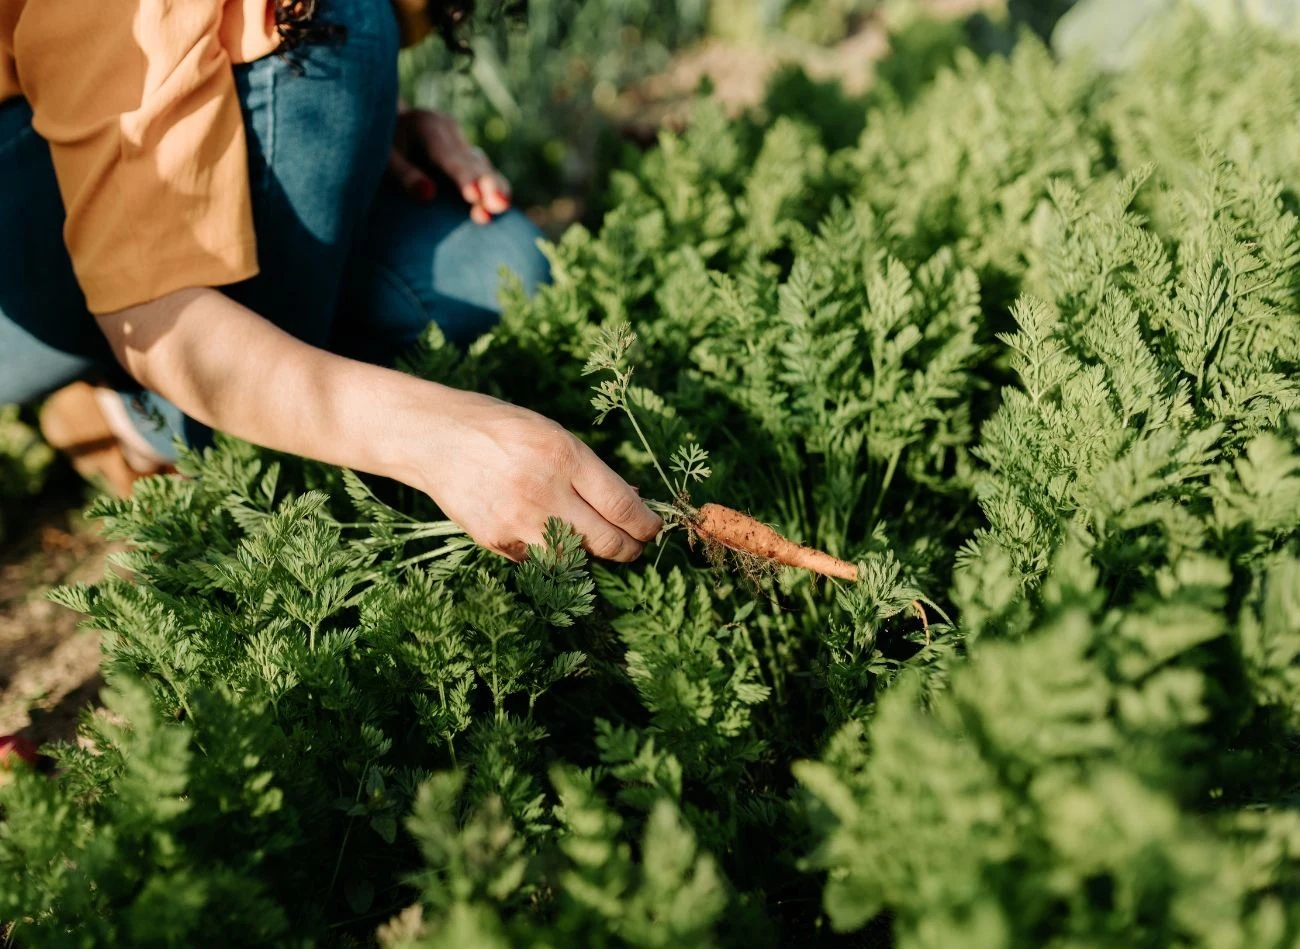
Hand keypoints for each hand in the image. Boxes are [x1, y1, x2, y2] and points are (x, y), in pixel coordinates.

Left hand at [389, 106, 511, 224]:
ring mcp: (460, 141)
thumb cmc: (379, 144)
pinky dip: (494, 187)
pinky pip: (482, 171)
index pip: (448, 156)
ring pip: (483, 166)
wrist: (385, 123)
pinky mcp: (466, 153)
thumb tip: (428, 195)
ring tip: (503, 207)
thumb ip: (404, 175)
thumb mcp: (383, 158)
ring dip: (496, 187)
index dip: (463, 177)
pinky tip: (501, 205)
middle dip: (488, 183)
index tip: (474, 195)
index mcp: (427, 126)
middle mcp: (450, 130)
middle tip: (500, 204)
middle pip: (473, 161)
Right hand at [417, 388, 661, 561]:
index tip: (652, 529)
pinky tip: (549, 535)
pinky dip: (551, 553)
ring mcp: (518, 521)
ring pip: (575, 559)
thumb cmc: (501, 429)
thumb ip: (590, 470)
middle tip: (634, 546)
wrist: (434, 438)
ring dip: (591, 555)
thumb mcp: (552, 434)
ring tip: (594, 542)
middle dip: (628, 548)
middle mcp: (544, 492)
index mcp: (564, 456)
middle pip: (606, 541)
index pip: (622, 507)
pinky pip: (539, 559)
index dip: (645, 525)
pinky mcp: (496, 541)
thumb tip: (632, 502)